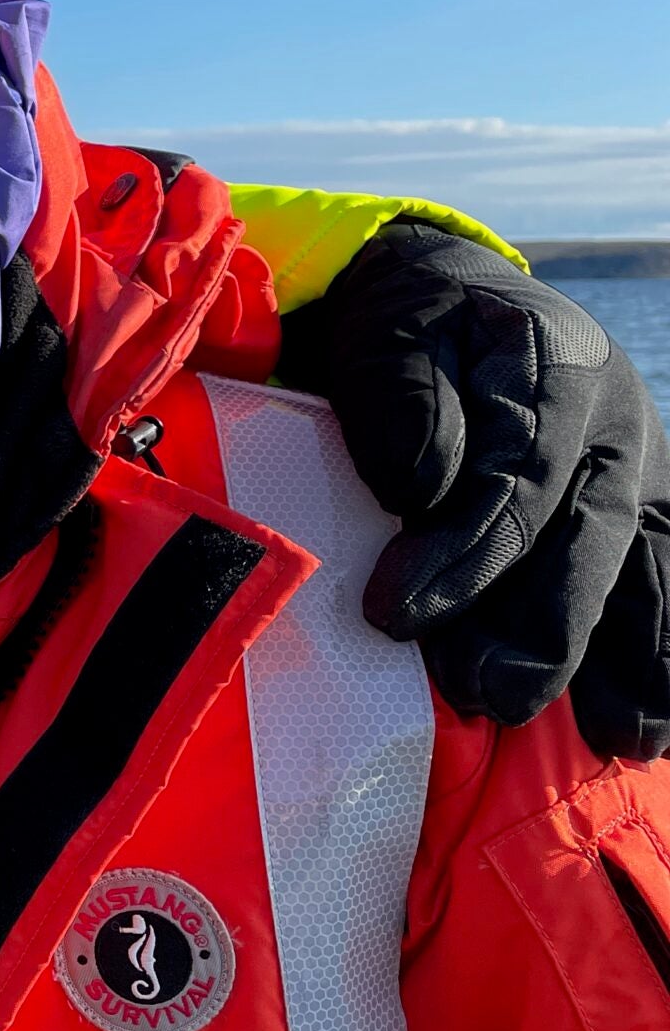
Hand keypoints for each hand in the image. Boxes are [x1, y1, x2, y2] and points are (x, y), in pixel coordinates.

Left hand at [284, 222, 669, 759]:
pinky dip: (659, 650)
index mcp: (553, 364)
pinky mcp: (637, 506)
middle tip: (485, 693)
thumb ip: (403, 400)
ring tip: (612, 737)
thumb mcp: (387, 334)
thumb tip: (424, 486)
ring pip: (639, 566)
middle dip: (543, 625)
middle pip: (589, 534)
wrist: (447, 293)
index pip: (514, 477)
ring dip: (620, 654)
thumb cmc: (408, 321)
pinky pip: (663, 580)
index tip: (394, 612)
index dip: (460, 553)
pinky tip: (653, 719)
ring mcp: (635, 466)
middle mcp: (614, 420)